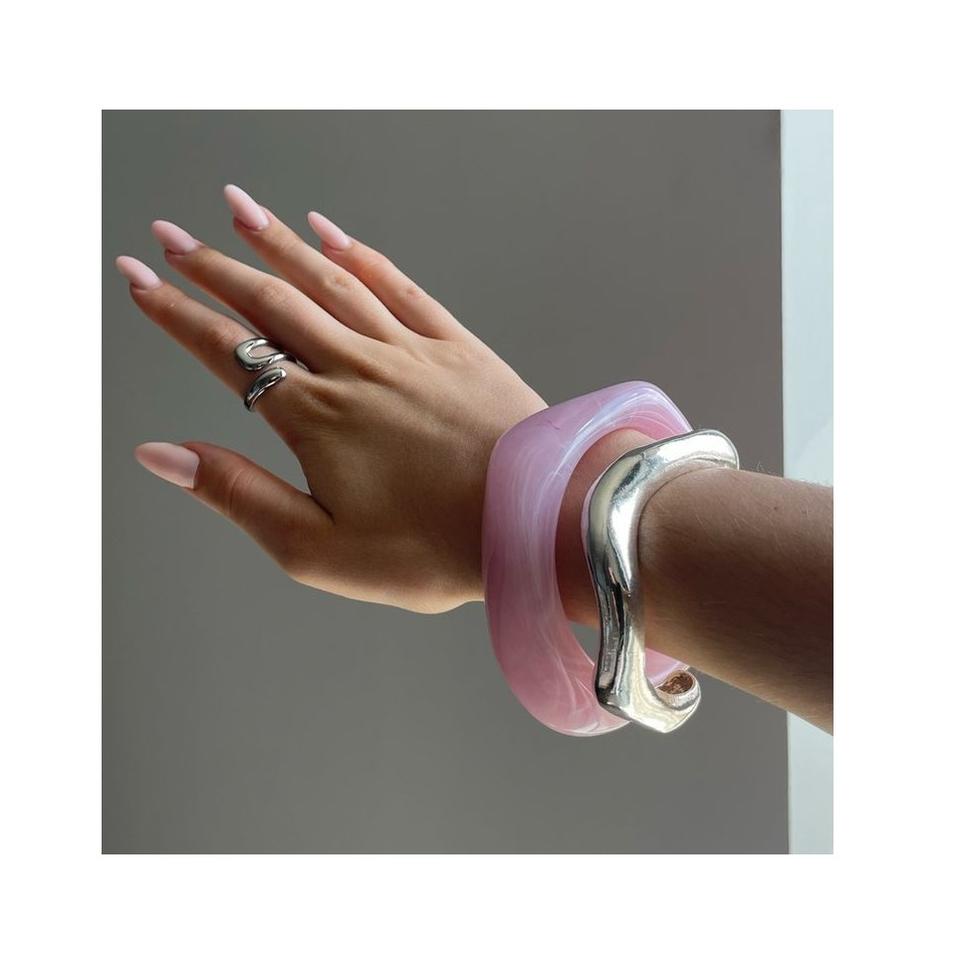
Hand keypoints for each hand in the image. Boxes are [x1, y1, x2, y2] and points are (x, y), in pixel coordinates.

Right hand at [118, 186, 545, 612]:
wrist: (540, 519)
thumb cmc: (436, 548)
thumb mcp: (320, 549)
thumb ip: (237, 495)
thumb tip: (160, 453)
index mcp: (317, 417)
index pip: (227, 351)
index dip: (174, 313)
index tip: (136, 278)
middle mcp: (356, 368)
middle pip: (270, 302)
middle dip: (212, 265)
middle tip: (169, 233)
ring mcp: (410, 350)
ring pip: (328, 281)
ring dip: (278, 242)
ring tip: (238, 208)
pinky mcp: (457, 347)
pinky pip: (398, 286)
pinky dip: (359, 256)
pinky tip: (332, 234)